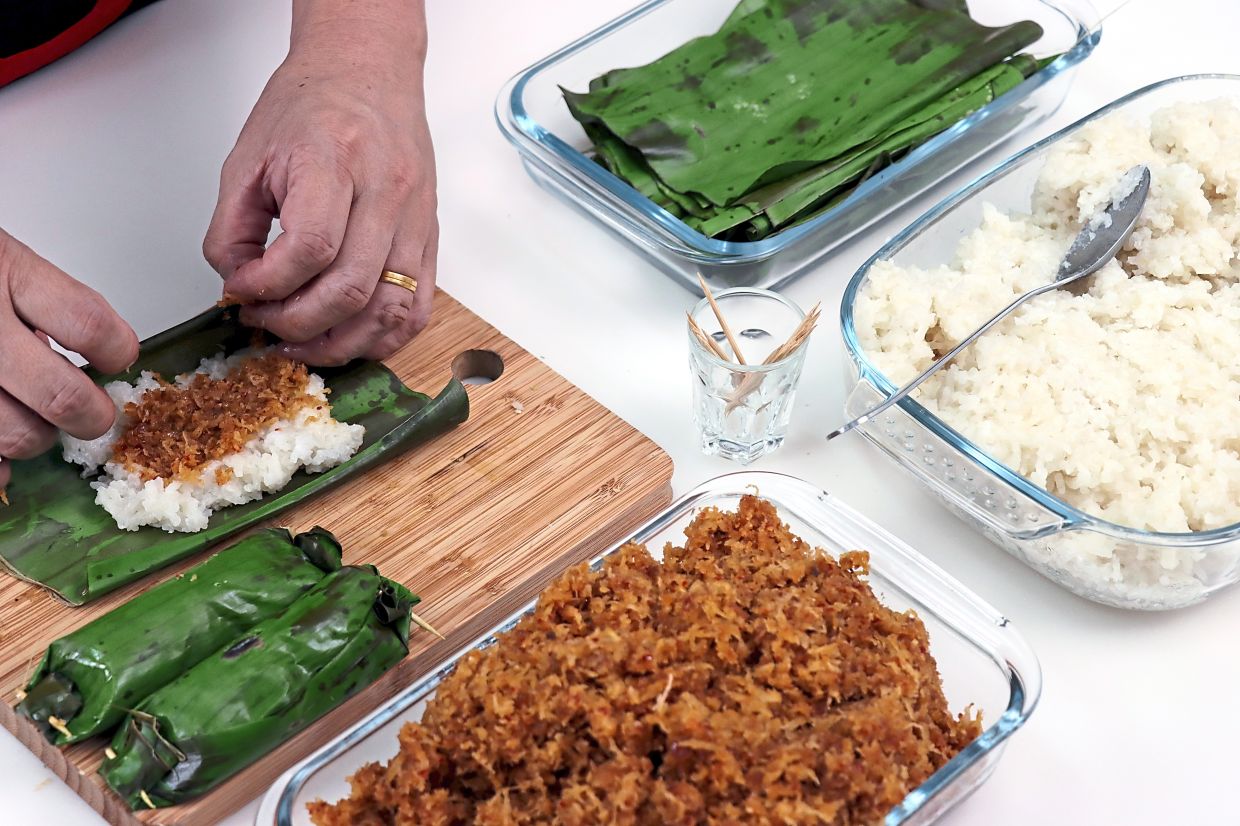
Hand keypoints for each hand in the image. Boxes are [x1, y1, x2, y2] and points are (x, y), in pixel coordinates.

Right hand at [0, 229, 138, 490]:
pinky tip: (0, 452)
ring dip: (35, 437)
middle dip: (90, 416)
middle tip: (92, 414)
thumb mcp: (1, 257)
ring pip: (16, 434)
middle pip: (60, 396)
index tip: (116, 358)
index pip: (89, 325)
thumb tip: (97, 346)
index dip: (116, 350)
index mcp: (5, 272)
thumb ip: (43, 299)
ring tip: (30, 419)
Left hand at [202, 13, 435, 365]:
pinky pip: (418, 308)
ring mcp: (416, 219)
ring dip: (342, 343)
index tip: (242, 291)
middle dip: (297, 322)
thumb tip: (237, 284)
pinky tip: (350, 338)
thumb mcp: (248, 157)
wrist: (367, 74)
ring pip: (389, 310)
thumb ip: (232, 227)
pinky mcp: (430, 238)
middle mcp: (385, 192)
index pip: (310, 248)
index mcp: (334, 161)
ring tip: (303, 344)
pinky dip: (385, 337)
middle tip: (264, 321)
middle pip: (349, 289)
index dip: (268, 285)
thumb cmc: (310, 106)